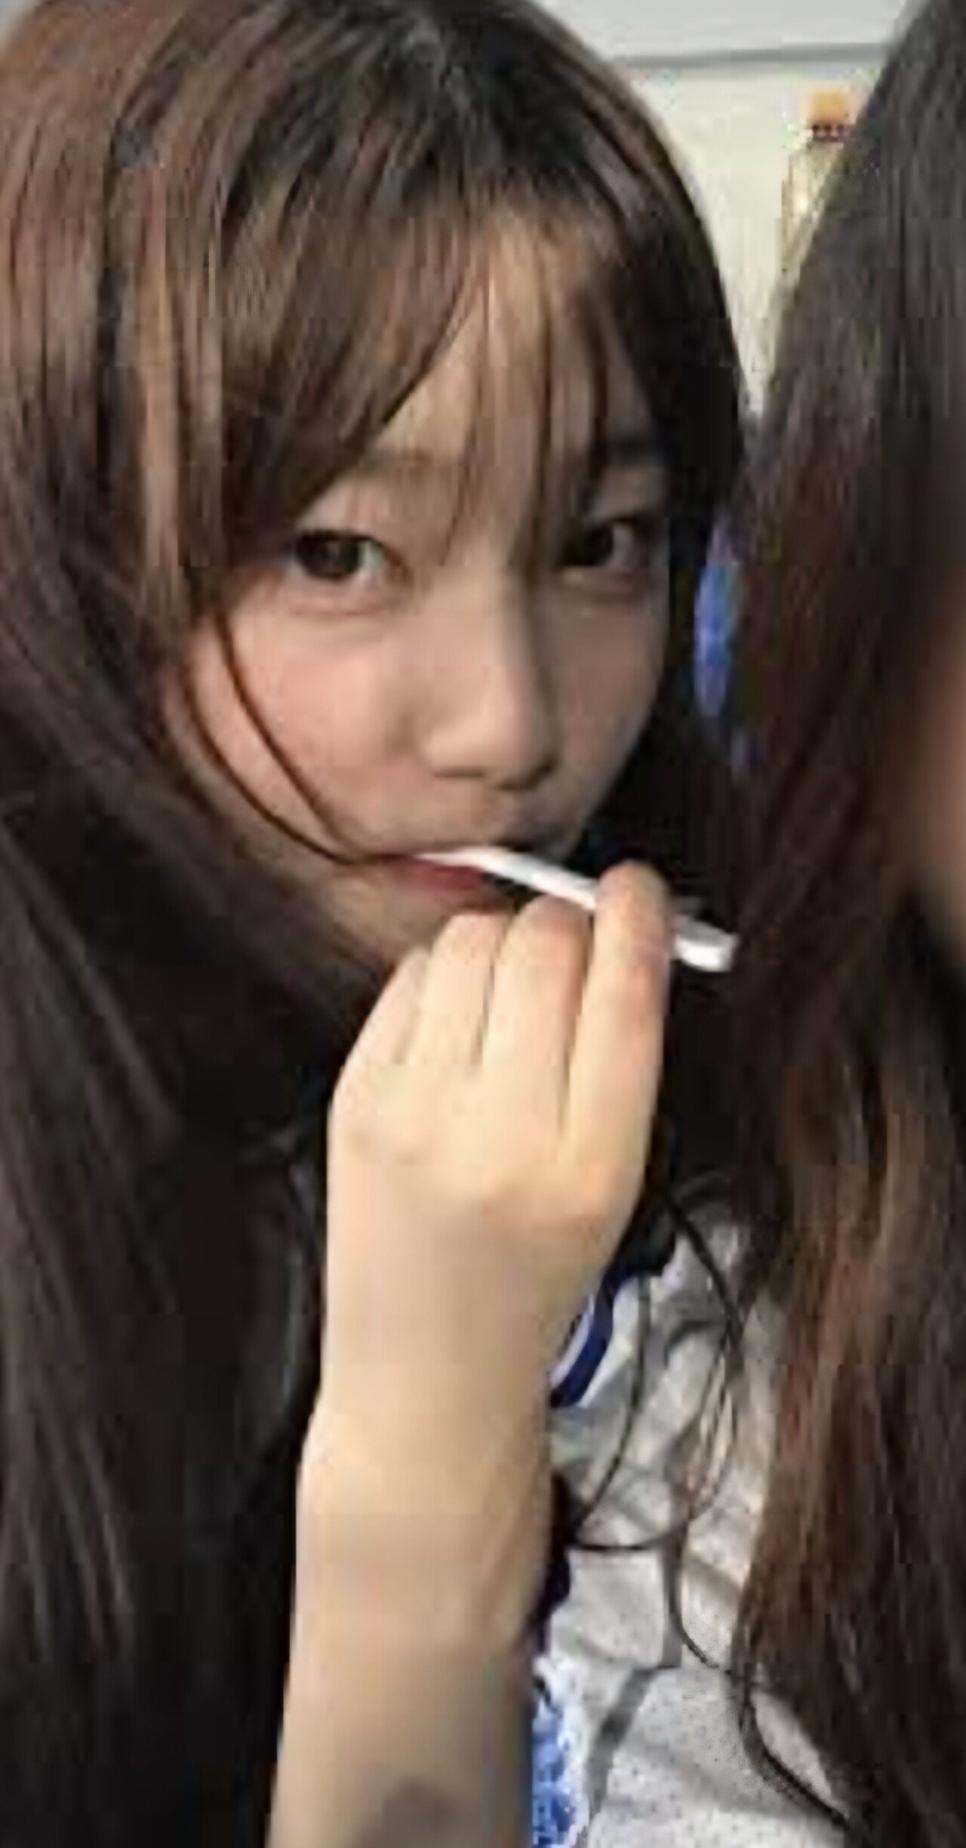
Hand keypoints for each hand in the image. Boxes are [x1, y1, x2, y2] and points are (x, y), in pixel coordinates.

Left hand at [313, 864, 671, 1484]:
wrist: (426, 1363)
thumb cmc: (534, 1272)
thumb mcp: (615, 1187)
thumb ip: (623, 1063)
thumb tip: (623, 927)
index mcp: (590, 1170)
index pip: (624, 997)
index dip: (637, 917)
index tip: (640, 887)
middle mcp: (498, 1139)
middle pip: (544, 949)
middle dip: (570, 921)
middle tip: (577, 937)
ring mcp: (414, 1115)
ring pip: (471, 942)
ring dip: (505, 937)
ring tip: (515, 985)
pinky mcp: (355, 1098)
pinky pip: (411, 975)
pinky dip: (446, 970)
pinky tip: (461, 1016)